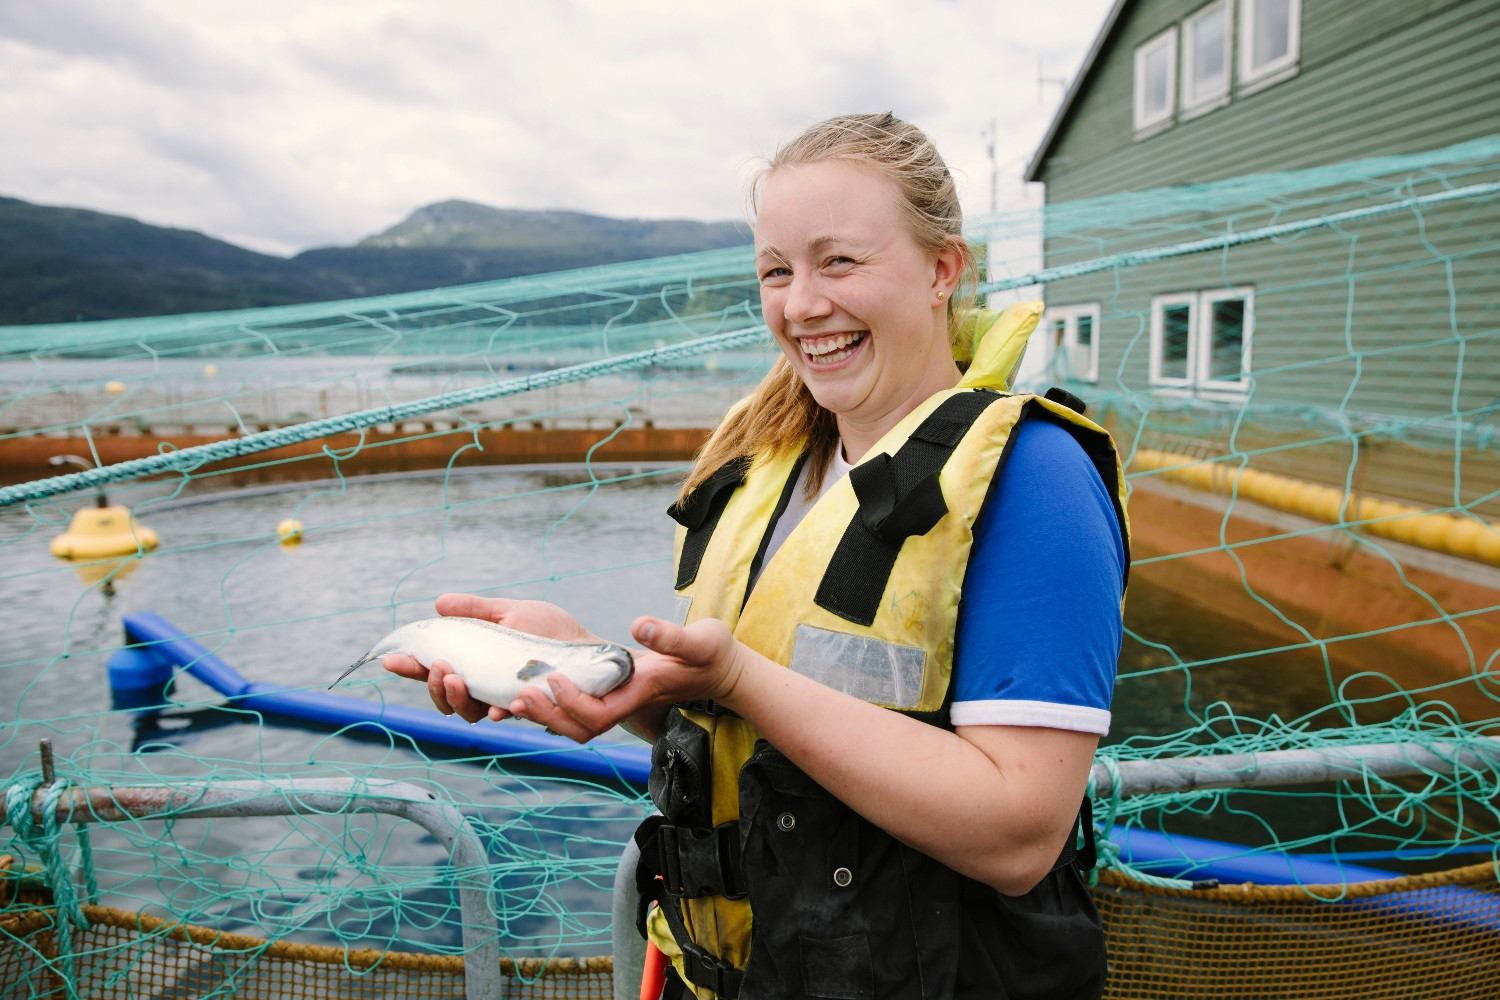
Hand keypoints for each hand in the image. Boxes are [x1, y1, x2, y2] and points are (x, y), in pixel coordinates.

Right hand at [381, 592, 595, 723]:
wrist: (605, 655)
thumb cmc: (558, 636)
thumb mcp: (514, 614)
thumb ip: (478, 611)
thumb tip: (438, 603)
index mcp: (484, 673)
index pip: (442, 677)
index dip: (415, 671)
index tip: (391, 659)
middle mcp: (496, 697)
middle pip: (451, 705)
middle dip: (437, 689)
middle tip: (440, 668)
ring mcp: (523, 711)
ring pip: (478, 717)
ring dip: (463, 699)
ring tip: (459, 678)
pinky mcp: (563, 722)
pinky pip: (536, 722)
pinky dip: (521, 710)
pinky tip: (515, 698)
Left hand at [508, 616, 747, 742]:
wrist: (721, 668)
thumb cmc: (713, 655)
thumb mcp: (699, 641)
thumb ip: (671, 637)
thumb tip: (638, 625)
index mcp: (640, 694)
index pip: (600, 714)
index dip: (572, 704)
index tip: (555, 679)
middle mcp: (625, 703)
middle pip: (579, 727)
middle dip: (546, 715)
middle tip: (516, 698)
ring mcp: (618, 700)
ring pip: (574, 721)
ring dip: (543, 713)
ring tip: (513, 699)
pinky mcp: (613, 691)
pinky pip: (577, 706)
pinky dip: (552, 703)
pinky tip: (532, 686)